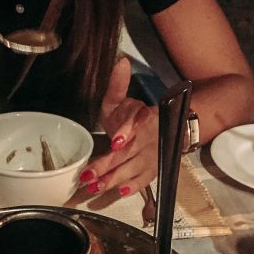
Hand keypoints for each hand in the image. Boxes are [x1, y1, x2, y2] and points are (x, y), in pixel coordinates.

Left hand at [79, 57, 158, 196]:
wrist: (165, 129)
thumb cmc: (133, 117)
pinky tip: (119, 192)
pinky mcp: (151, 171)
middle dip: (107, 164)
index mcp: (142, 118)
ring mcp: (151, 157)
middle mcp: (148, 139)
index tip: (115, 141)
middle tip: (88, 175)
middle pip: (127, 152)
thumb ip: (119, 84)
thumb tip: (121, 62)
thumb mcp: (124, 100)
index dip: (126, 132)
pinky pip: (142, 181)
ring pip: (131, 169)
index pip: (135, 124)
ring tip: (94, 187)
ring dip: (113, 179)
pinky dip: (131, 187)